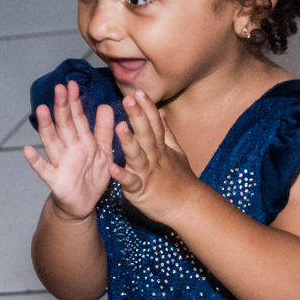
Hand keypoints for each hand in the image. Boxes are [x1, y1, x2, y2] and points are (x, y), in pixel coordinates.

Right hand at [23, 81, 114, 221]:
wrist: (84, 205)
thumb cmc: (92, 176)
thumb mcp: (104, 152)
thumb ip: (104, 130)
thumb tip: (104, 105)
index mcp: (82, 141)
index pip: (77, 117)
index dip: (74, 102)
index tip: (72, 84)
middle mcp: (69, 148)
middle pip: (64, 125)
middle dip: (62, 107)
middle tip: (59, 88)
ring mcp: (60, 163)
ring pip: (52, 142)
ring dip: (46, 127)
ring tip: (41, 110)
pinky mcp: (56, 180)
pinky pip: (44, 170)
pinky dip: (36, 161)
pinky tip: (27, 151)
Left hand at [111, 90, 199, 223]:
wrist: (188, 207)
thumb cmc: (180, 179)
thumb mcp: (176, 152)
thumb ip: (166, 131)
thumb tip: (161, 111)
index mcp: (160, 147)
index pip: (154, 124)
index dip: (147, 108)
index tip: (139, 92)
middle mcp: (154, 157)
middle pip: (146, 134)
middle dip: (137, 116)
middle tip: (128, 99)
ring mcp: (148, 173)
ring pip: (137, 155)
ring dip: (128, 141)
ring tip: (119, 127)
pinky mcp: (141, 191)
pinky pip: (131, 182)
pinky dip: (122, 176)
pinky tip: (112, 168)